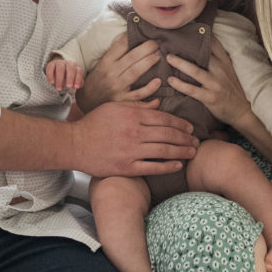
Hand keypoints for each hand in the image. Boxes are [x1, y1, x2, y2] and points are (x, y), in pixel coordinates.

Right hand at [46, 55, 83, 92]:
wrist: (57, 69)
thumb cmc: (68, 77)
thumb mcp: (74, 80)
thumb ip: (78, 82)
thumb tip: (80, 85)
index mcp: (76, 67)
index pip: (79, 72)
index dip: (78, 79)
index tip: (76, 87)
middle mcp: (69, 63)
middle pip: (70, 69)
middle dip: (70, 78)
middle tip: (68, 87)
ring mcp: (60, 63)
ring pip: (60, 68)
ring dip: (59, 79)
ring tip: (59, 88)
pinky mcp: (51, 64)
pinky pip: (51, 68)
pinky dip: (50, 75)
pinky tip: (51, 82)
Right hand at [68, 101, 198, 177]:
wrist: (75, 144)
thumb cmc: (94, 123)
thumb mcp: (114, 107)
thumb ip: (136, 106)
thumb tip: (157, 105)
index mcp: (132, 116)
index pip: (163, 118)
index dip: (180, 123)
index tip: (190, 127)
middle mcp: (134, 133)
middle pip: (168, 134)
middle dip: (185, 138)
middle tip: (196, 141)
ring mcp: (131, 151)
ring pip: (164, 151)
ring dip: (181, 151)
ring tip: (192, 152)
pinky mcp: (127, 167)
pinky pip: (153, 167)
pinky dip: (168, 166)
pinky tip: (178, 165)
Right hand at [76, 33, 162, 112]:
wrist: (88, 100)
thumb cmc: (98, 79)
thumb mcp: (102, 64)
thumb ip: (115, 53)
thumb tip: (132, 38)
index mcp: (106, 62)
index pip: (121, 45)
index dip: (133, 37)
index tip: (143, 34)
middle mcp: (111, 73)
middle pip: (132, 57)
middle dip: (147, 48)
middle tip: (156, 43)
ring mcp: (117, 87)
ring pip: (136, 72)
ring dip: (149, 62)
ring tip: (158, 55)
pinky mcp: (123, 100)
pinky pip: (139, 94)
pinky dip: (150, 88)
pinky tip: (158, 81)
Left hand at [166, 37, 251, 128]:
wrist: (242, 111)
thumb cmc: (232, 89)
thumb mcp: (229, 70)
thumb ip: (218, 59)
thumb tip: (203, 46)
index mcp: (225, 61)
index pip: (213, 43)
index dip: (201, 34)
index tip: (187, 27)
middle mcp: (221, 70)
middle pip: (202, 54)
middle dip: (186, 46)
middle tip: (171, 40)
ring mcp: (215, 84)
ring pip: (195, 71)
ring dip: (180, 63)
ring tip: (168, 57)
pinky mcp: (210, 97)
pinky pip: (192, 90)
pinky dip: (180, 85)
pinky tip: (170, 80)